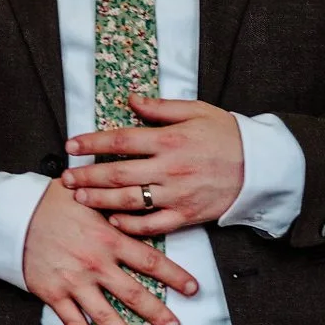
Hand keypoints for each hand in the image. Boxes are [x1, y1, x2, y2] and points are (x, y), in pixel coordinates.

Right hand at [22, 172, 196, 324]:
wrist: (15, 216)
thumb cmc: (54, 203)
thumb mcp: (93, 196)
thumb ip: (120, 205)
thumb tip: (148, 203)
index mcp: (109, 239)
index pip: (150, 262)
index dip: (175, 277)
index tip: (193, 289)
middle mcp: (95, 264)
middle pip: (133, 294)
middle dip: (157, 314)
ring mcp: (73, 281)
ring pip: (104, 314)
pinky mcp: (52, 293)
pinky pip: (72, 321)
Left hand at [63, 94, 246, 237]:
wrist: (260, 166)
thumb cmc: (227, 135)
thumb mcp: (197, 112)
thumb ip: (161, 108)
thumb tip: (130, 99)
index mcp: (171, 140)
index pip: (122, 140)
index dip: (92, 143)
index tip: (70, 145)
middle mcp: (170, 168)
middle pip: (117, 174)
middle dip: (87, 176)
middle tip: (64, 178)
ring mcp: (176, 194)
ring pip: (128, 201)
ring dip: (99, 200)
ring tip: (79, 197)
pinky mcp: (184, 215)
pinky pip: (151, 225)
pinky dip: (129, 224)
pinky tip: (110, 219)